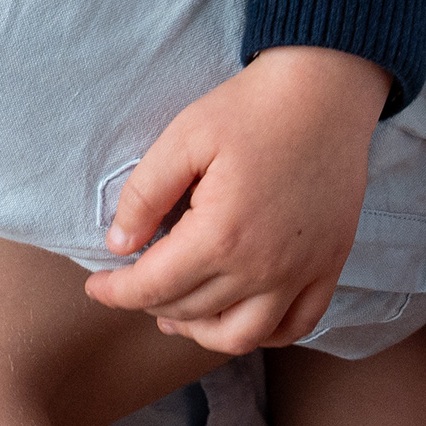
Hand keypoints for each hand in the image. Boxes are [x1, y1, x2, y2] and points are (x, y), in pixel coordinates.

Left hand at [83, 46, 387, 351]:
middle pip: (190, 312)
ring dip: (200, 332)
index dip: (116, 292)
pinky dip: (264, 334)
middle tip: (136, 282)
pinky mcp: (329, 265)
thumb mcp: (184, 136)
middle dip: (150, 303)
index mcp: (221, 236)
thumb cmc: (253, 108)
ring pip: (240, 336)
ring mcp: (301, 272)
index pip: (152, 287)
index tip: (96, 286)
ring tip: (177, 313)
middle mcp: (263, 267)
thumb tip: (118, 245)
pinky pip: (296, 326)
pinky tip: (238, 314)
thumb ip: (144, 194)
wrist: (327, 89)